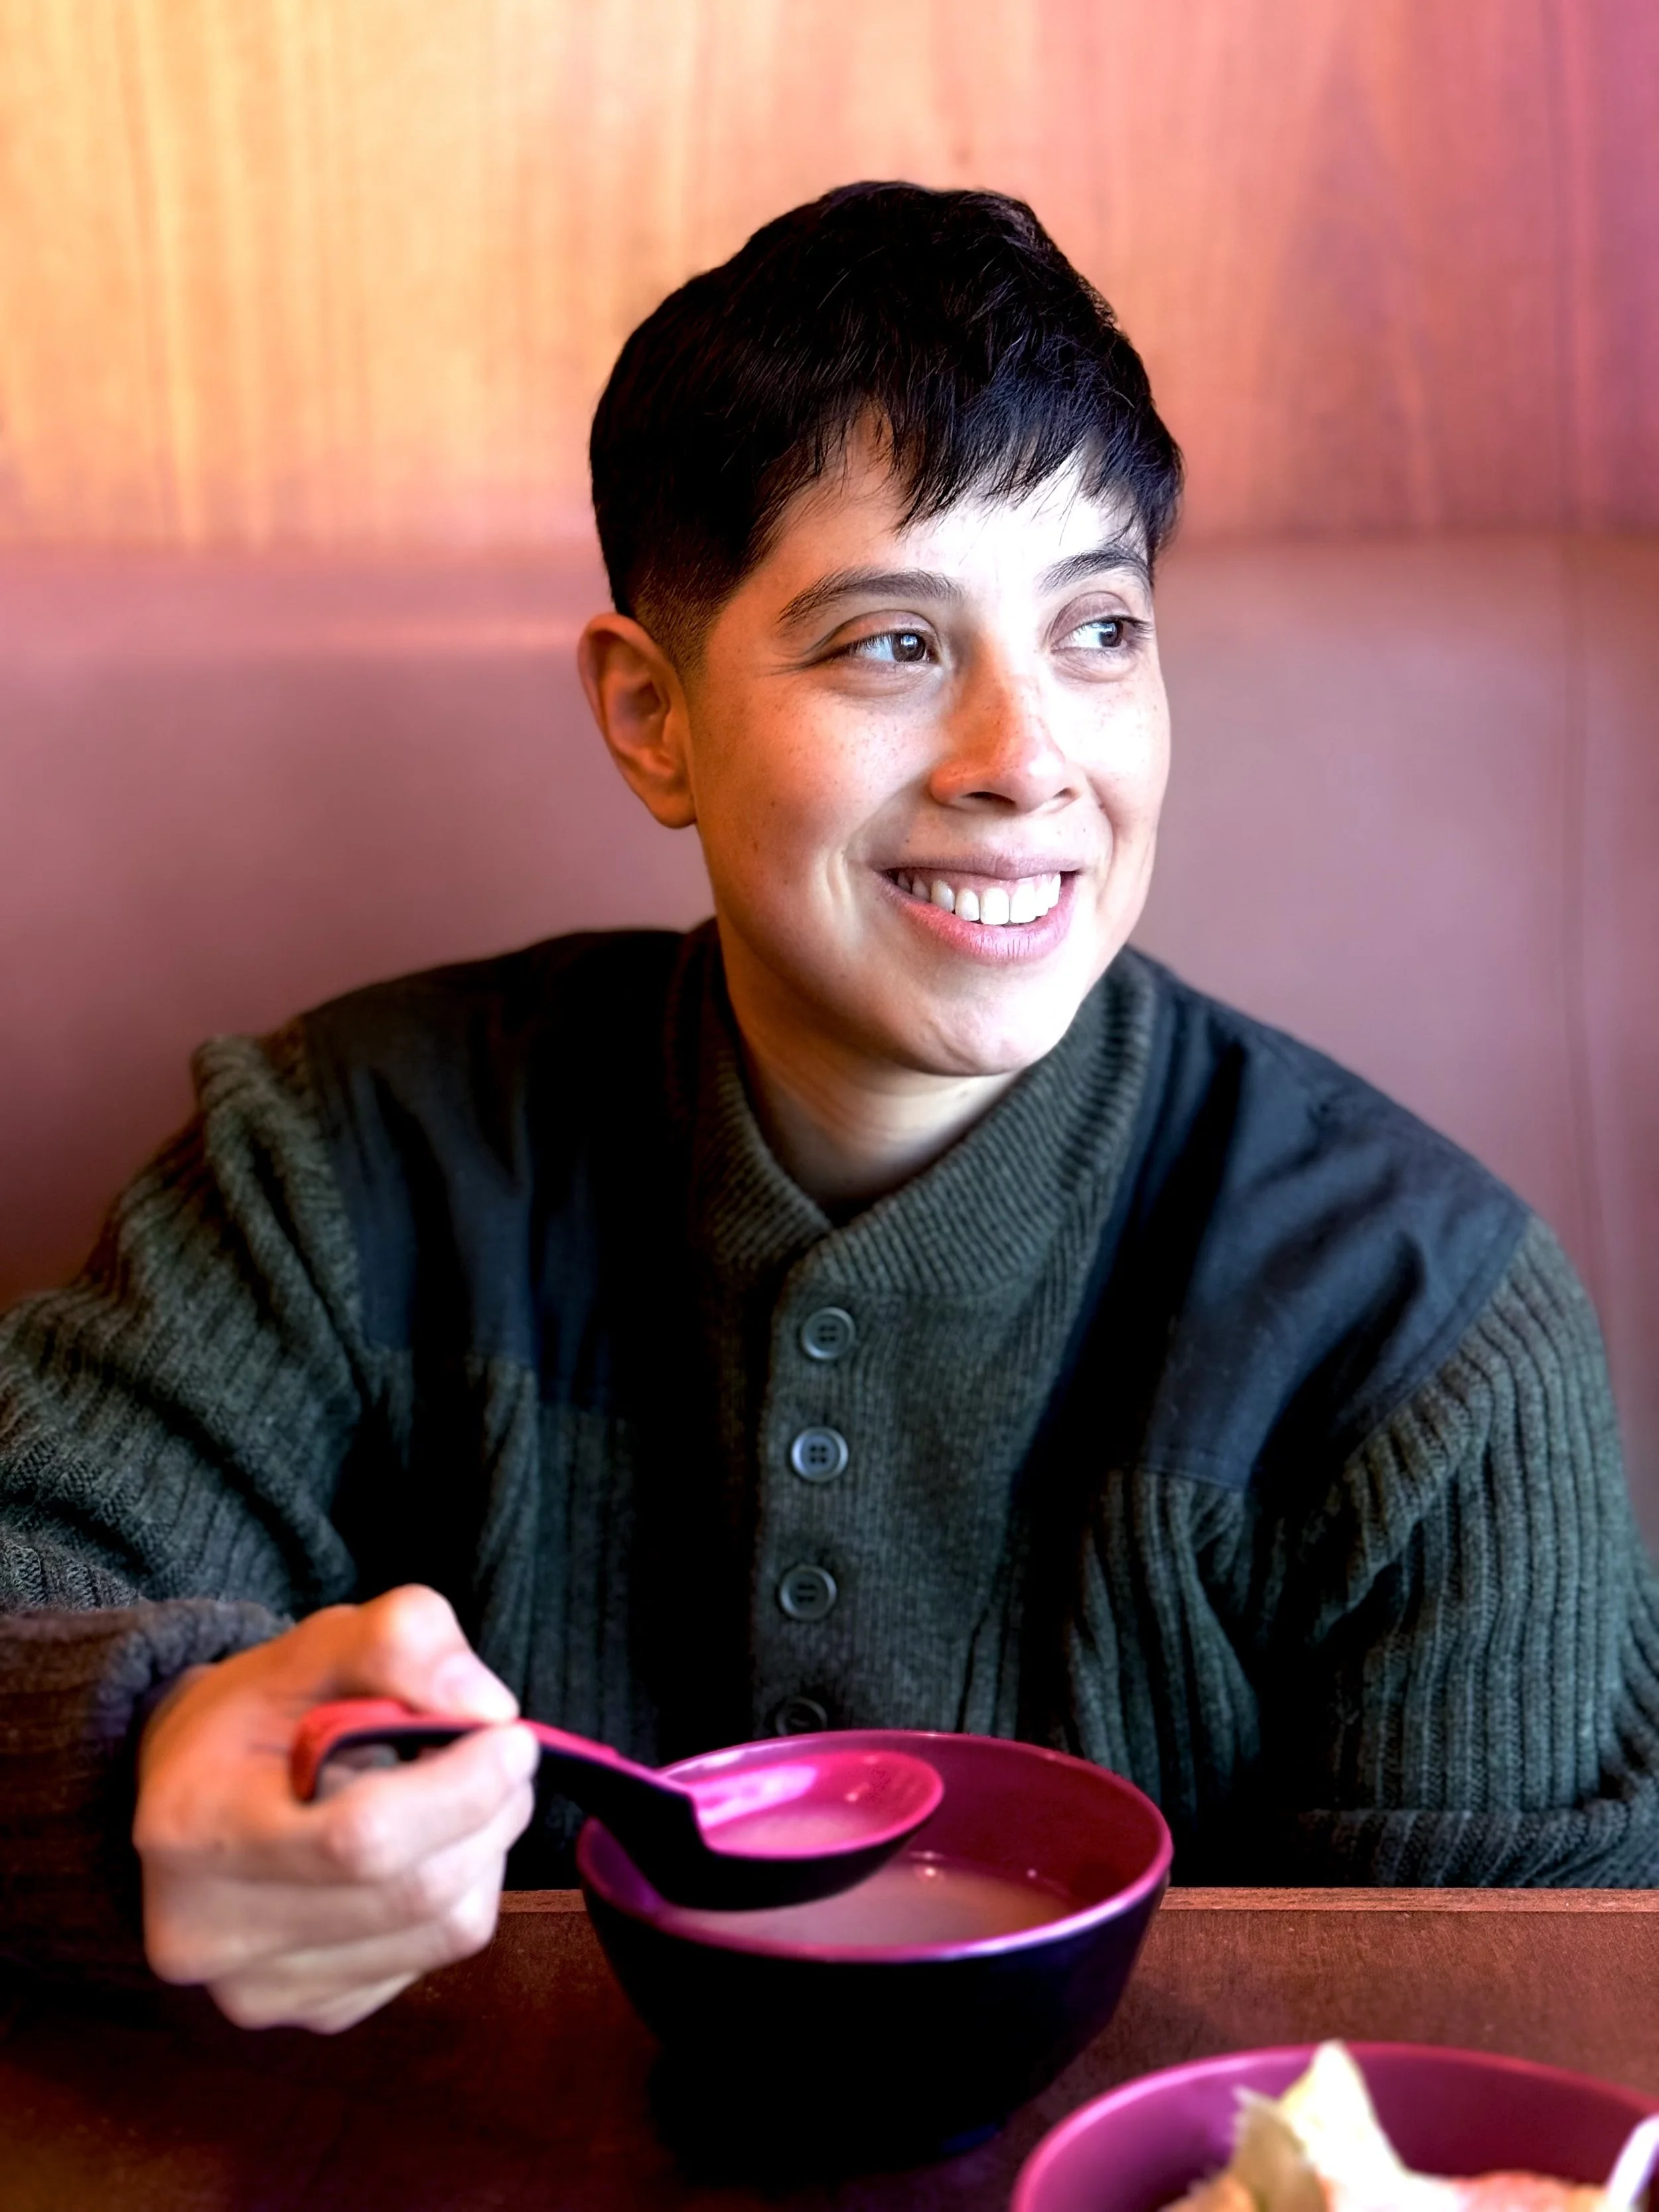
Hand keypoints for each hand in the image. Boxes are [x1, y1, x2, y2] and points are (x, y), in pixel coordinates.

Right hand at [134, 1585, 538, 2032]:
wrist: (198, 1788)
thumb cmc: (265, 1709)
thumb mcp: (320, 1641)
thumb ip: (401, 1639)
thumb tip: (486, 1708)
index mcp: (195, 1828)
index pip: (359, 1837)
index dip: (461, 1788)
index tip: (513, 1736)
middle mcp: (208, 1934)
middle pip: (414, 1891)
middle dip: (489, 1811)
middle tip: (508, 1756)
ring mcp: (257, 1990)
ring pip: (442, 1931)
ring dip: (487, 1850)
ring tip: (469, 1793)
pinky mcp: (311, 2014)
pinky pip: (433, 1959)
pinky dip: (460, 1893)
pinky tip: (429, 1846)